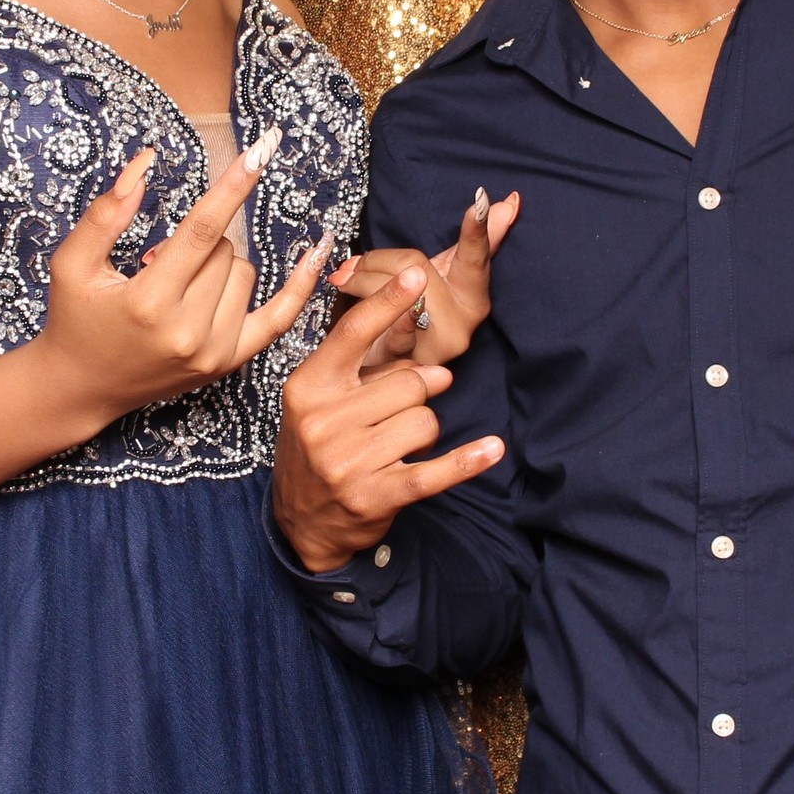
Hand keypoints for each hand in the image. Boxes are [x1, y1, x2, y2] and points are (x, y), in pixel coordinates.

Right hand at [32, 138, 328, 423]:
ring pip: (245, 273)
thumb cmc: (75, 318)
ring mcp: (212, 352)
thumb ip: (107, 213)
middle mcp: (187, 330)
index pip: (203, 229)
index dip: (234, 185)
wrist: (80, 387)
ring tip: (176, 287)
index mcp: (149, 301)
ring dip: (218, 266)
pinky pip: (279, 318)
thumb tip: (145, 162)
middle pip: (223, 250)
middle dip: (196, 244)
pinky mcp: (228, 364)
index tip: (263, 148)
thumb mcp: (73, 262)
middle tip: (157, 266)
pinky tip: (319, 250)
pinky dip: (300, 286)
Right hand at [275, 265, 505, 572]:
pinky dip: (466, 460)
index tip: (415, 272)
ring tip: (397, 445)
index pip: (352, 334)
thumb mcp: (325, 399)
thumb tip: (437, 370)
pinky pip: (434, 471)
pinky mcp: (375, 496)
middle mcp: (323, 421)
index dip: (388, 302)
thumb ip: (370, 372)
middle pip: (408, 384)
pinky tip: (492, 449)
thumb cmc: (320, 445)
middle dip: (419, 392)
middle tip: (403, 406)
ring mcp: (347, 461)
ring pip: (425, 422)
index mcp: (308, 387)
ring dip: (425, 432)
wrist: (302, 521)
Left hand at [329, 188, 519, 365]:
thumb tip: (510, 202)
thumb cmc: (416, 315)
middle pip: (416, 266)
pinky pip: (390, 325)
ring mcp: (438, 346)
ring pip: (393, 290)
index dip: (478, 231)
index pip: (476, 257)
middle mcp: (463, 323)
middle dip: (378, 261)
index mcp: (474, 297)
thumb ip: (474, 241)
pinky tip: (352, 292)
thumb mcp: (443, 273)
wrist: (383, 370)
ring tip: (345, 281)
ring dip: (360, 281)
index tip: (482, 202)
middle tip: (353, 265)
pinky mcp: (408, 364)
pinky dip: (369, 304)